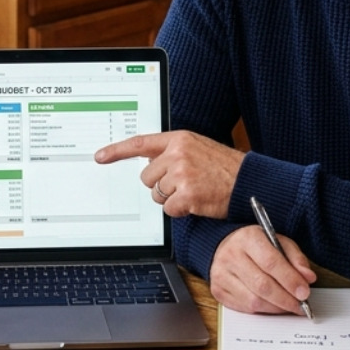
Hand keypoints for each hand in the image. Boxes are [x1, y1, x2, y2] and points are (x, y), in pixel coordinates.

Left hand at [93, 130, 243, 217]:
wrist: (250, 182)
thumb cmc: (224, 169)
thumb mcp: (197, 149)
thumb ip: (172, 152)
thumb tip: (148, 165)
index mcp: (179, 139)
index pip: (140, 143)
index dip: (117, 151)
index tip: (100, 156)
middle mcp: (178, 153)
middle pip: (146, 177)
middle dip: (161, 185)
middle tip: (184, 184)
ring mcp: (181, 173)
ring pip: (157, 195)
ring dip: (172, 199)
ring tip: (194, 191)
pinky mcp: (187, 194)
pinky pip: (169, 210)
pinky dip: (181, 211)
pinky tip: (197, 202)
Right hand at [209, 227, 315, 315]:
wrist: (226, 247)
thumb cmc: (256, 245)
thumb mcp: (279, 242)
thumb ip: (296, 258)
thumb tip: (308, 278)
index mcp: (248, 238)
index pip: (271, 262)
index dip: (290, 280)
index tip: (305, 293)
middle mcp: (231, 255)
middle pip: (262, 285)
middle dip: (286, 299)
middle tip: (301, 305)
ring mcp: (221, 274)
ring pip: (254, 300)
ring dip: (276, 307)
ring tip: (289, 306)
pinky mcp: (218, 290)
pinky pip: (245, 308)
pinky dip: (264, 310)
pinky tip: (273, 306)